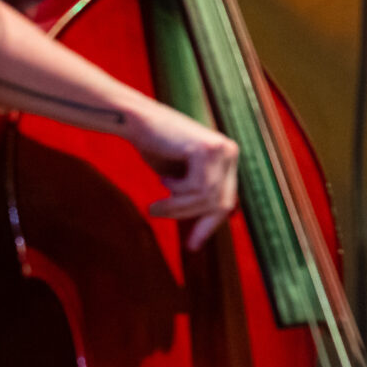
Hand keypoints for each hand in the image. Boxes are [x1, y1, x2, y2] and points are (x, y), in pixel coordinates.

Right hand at [124, 104, 238, 248]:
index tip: (192, 245)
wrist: (136, 120)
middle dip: (192, 218)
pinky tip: (164, 179)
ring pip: (206, 198)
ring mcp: (221, 150)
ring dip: (177, 207)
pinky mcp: (207, 149)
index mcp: (227, 159)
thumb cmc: (156, 147)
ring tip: (155, 205)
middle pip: (221, 203)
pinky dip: (176, 192)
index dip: (209, 225)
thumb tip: (205, 231)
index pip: (226, 201)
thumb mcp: (182, 177)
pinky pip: (196, 188)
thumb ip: (197, 195)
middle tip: (166, 222)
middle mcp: (230, 152)